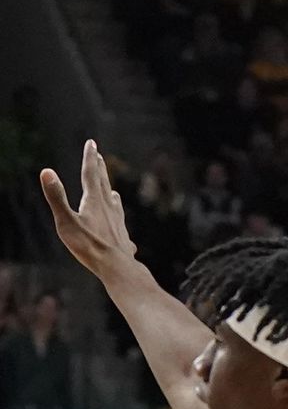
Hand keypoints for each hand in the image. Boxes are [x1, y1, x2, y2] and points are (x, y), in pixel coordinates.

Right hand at [40, 140, 137, 280]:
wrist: (117, 266)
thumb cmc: (88, 245)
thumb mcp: (66, 221)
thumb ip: (56, 197)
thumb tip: (46, 171)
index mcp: (94, 200)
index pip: (91, 174)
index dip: (89, 157)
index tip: (91, 142)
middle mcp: (108, 206)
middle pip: (103, 183)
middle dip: (99, 168)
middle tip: (98, 155)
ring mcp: (117, 219)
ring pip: (112, 198)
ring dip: (108, 187)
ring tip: (108, 185)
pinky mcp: (121, 231)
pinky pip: (118, 216)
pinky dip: (115, 210)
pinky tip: (118, 215)